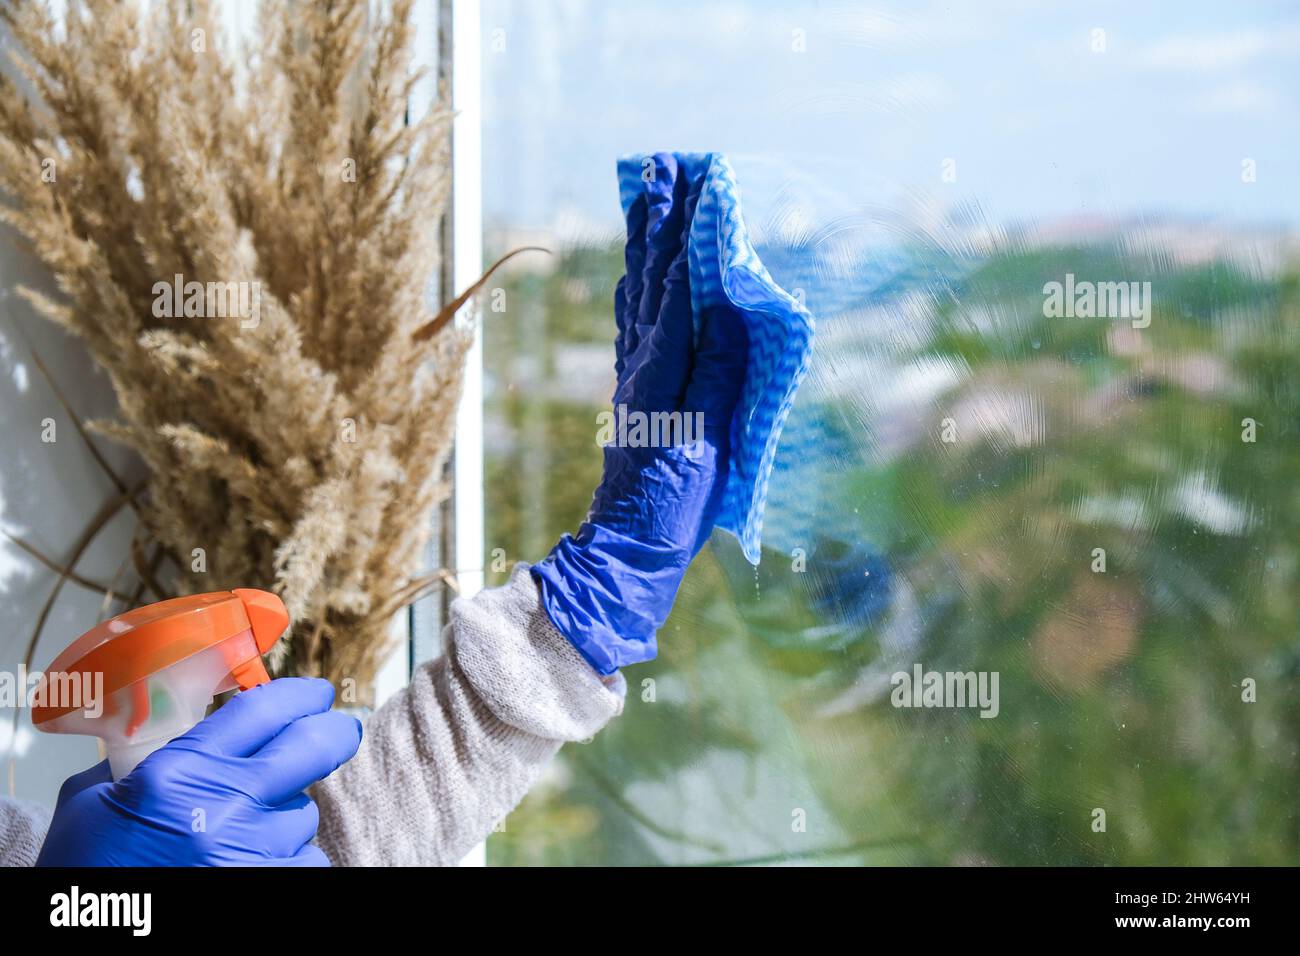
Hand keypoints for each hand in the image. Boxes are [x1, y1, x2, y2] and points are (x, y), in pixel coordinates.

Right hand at [37, 678, 360, 866]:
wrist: (83, 936)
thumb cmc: (84, 871)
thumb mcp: (91, 805)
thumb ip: (136, 761)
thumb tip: (169, 736)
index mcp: (178, 773)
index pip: (261, 710)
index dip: (299, 696)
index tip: (316, 694)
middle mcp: (222, 807)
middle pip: (312, 748)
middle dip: (335, 734)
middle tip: (340, 731)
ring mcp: (251, 852)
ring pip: (304, 814)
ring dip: (285, 818)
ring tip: (244, 835)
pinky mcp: (268, 886)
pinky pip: (307, 861)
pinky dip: (289, 861)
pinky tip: (256, 863)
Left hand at [532, 152, 747, 673]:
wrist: (628, 545)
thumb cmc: (672, 503)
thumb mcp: (704, 443)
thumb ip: (718, 376)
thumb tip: (730, 308)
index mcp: (661, 372)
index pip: (675, 291)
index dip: (684, 238)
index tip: (694, 187)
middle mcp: (641, 366)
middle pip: (652, 282)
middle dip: (660, 225)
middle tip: (663, 172)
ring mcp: (636, 380)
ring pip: (640, 298)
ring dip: (646, 248)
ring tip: (647, 204)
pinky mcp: (639, 395)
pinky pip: (639, 326)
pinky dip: (642, 289)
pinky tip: (641, 277)